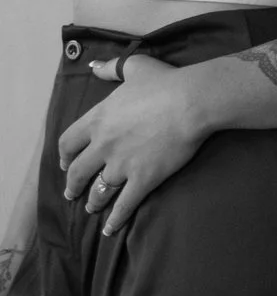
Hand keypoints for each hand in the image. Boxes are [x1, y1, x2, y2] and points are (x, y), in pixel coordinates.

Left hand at [57, 54, 208, 236]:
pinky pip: (124, 205)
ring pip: (99, 190)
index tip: (64, 162)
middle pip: (78, 171)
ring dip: (93, 202)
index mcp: (98, 119)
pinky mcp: (143, 179)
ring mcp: (122, 164)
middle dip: (73, 184)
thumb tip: (94, 66)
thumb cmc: (167, 82)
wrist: (193, 101)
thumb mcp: (136, 67)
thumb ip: (112, 67)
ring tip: (92, 208)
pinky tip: (111, 229)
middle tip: (72, 192)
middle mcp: (103, 145)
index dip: (63, 155)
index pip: (68, 142)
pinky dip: (116, 219)